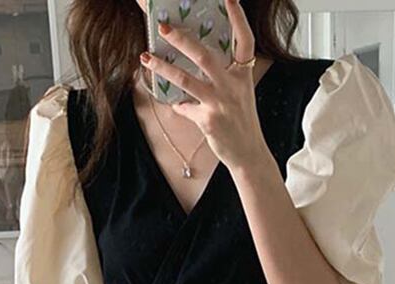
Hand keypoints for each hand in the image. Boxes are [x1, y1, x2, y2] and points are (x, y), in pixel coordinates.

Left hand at [139, 0, 268, 171]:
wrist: (248, 154)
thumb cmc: (241, 122)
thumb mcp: (238, 95)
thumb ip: (222, 79)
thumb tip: (195, 67)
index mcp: (243, 75)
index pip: (245, 41)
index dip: (239, 19)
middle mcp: (233, 87)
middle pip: (205, 56)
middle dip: (181, 40)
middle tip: (163, 28)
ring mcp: (219, 104)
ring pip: (186, 80)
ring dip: (163, 68)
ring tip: (146, 57)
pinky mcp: (208, 120)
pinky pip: (185, 108)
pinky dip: (178, 105)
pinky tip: (175, 104)